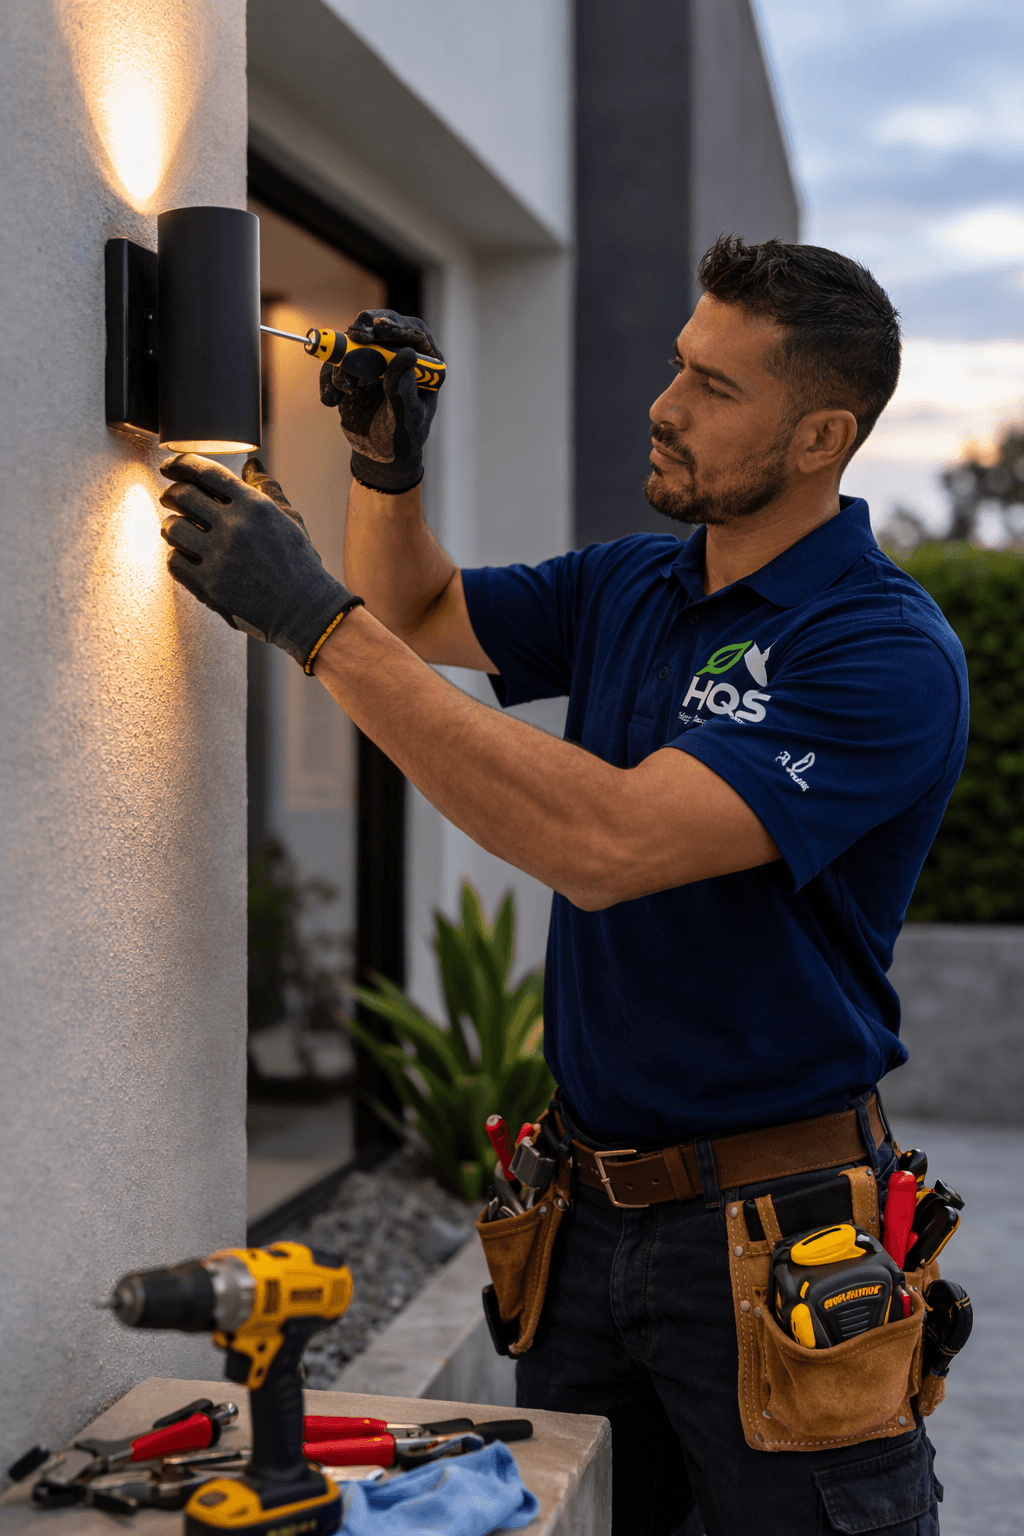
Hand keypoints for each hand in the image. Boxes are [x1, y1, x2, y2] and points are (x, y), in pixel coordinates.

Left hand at [159, 455, 362, 671]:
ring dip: (172, 526)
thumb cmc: (298, 563)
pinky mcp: (210, 586)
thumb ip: (266, 487)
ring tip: (180, 530)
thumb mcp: (289, 518)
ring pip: (172, 528)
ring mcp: (220, 558)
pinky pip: (174, 562)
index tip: (169, 466)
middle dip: (171, 494)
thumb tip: (251, 463)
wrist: (303, 609)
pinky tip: (187, 556)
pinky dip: (176, 556)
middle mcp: (235, 528)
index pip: (206, 472)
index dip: (181, 464)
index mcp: (255, 506)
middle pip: (182, 496)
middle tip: (171, 498)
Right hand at [319, 308, 442, 492]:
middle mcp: (400, 356)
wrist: (380, 455)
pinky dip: (329, 378)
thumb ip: (405, 390)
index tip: (381, 329)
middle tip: (357, 335)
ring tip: (347, 391)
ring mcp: (375, 361)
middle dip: (367, 328)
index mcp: (424, 365)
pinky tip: (332, 399)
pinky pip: (336, 363)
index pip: (415, 334)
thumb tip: (407, 355)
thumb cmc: (403, 439)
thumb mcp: (408, 419)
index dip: (398, 326)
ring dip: (344, 363)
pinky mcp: (353, 370)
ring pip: (355, 342)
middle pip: (383, 326)